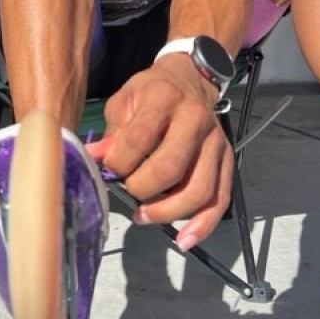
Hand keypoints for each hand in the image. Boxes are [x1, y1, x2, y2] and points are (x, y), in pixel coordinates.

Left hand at [87, 55, 232, 248]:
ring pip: (198, 189)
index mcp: (163, 99)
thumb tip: (92, 159)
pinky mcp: (226, 159)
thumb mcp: (124, 101)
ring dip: (168, 212)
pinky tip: (184, 240)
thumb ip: (111, 132)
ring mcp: (215, 142)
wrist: (190, 78)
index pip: (139, 139)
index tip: (109, 169)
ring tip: (143, 216)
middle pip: (170, 168)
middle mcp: (194, 119)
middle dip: (141, 188)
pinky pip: (220, 198)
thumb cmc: (151, 91)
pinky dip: (203, 224)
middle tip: (127, 190)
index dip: (118, 162)